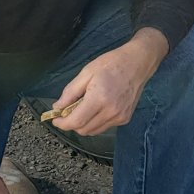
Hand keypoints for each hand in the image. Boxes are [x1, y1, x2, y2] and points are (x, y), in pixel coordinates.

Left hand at [51, 29, 168, 136]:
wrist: (138, 63)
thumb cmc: (111, 64)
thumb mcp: (86, 73)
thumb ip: (70, 92)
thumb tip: (58, 108)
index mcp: (99, 98)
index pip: (76, 122)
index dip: (62, 124)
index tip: (55, 120)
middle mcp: (111, 112)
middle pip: (84, 129)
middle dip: (72, 124)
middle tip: (67, 111)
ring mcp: (119, 117)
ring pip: (93, 131)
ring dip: (83, 124)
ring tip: (82, 108)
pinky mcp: (125, 118)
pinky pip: (104, 127)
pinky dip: (95, 122)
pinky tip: (97, 108)